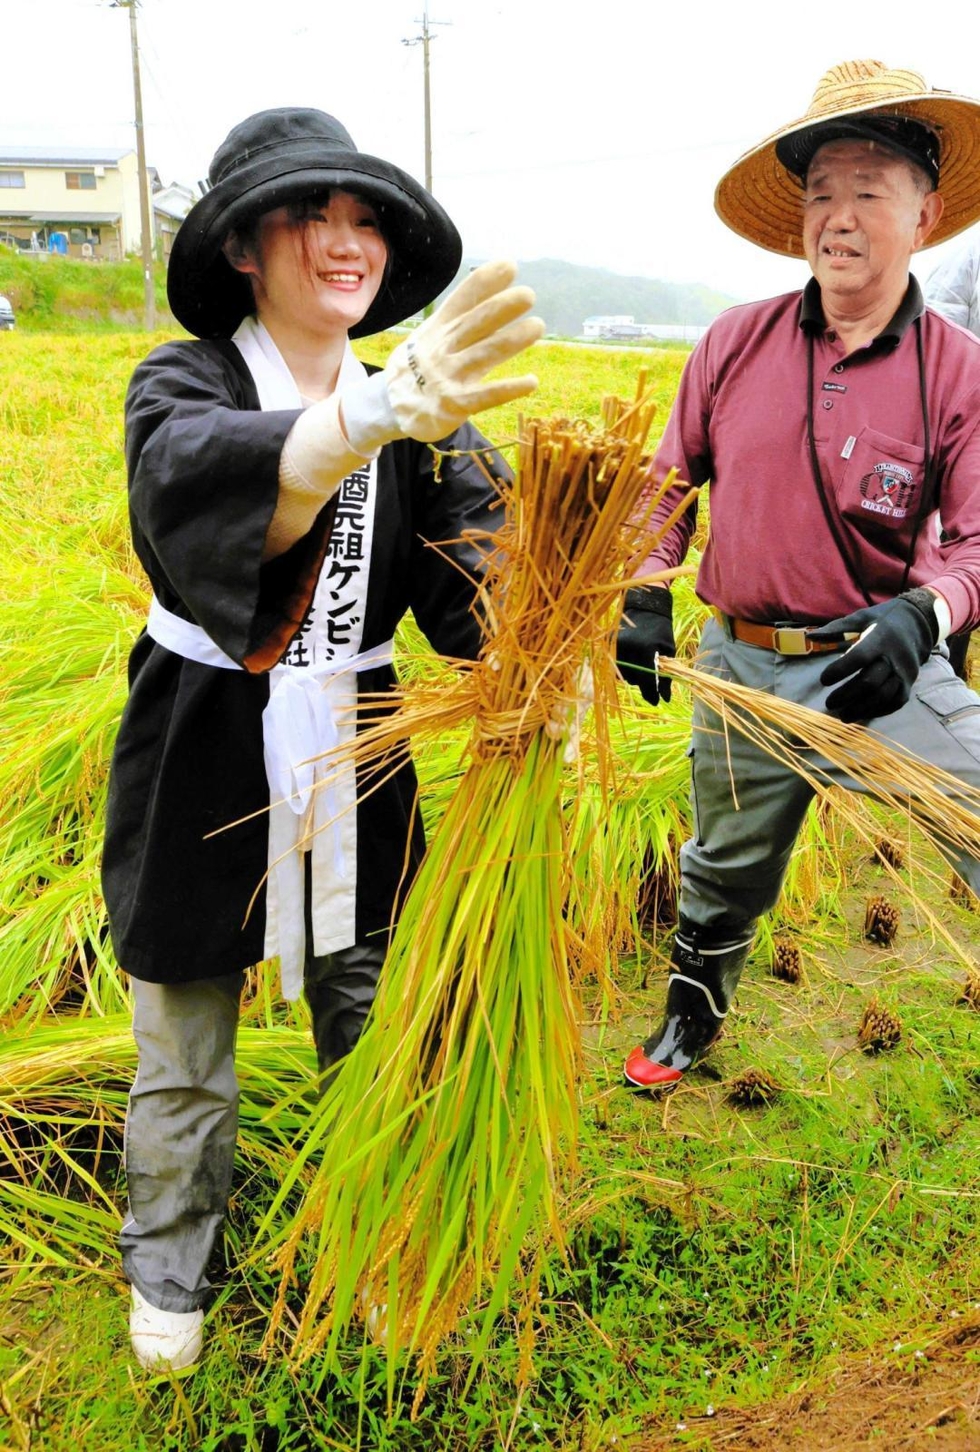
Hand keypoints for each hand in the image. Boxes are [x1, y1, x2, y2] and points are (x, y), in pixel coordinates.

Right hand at [340, 260, 543, 451]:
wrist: (389, 407)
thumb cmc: (417, 367)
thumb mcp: (428, 337)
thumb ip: (457, 321)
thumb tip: (496, 300)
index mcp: (438, 329)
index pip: (461, 300)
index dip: (484, 282)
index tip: (509, 266)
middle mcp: (443, 348)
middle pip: (475, 323)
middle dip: (501, 307)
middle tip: (528, 294)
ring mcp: (448, 376)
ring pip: (484, 354)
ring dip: (512, 340)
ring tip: (537, 326)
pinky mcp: (454, 405)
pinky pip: (485, 396)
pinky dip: (508, 388)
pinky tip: (531, 382)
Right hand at [616, 586, 674, 705]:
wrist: (645, 608)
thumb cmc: (661, 631)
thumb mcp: (668, 651)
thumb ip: (666, 676)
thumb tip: (665, 699)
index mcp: (645, 649)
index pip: (646, 680)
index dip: (651, 693)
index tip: (655, 701)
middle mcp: (627, 648)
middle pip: (633, 679)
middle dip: (643, 681)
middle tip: (650, 673)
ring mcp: (614, 645)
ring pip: (622, 674)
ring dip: (632, 674)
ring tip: (640, 663)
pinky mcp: (606, 643)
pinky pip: (613, 665)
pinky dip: (623, 666)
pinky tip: (631, 658)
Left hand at [809, 591, 938, 721]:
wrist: (919, 623)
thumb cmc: (883, 620)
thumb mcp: (861, 617)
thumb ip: (836, 628)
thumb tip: (809, 636)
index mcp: (880, 638)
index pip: (859, 657)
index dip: (840, 670)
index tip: (823, 680)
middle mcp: (894, 657)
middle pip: (870, 682)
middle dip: (847, 695)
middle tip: (829, 703)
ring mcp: (905, 672)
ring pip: (883, 696)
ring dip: (861, 709)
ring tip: (842, 716)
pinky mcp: (910, 683)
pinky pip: (895, 702)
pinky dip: (878, 711)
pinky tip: (862, 714)